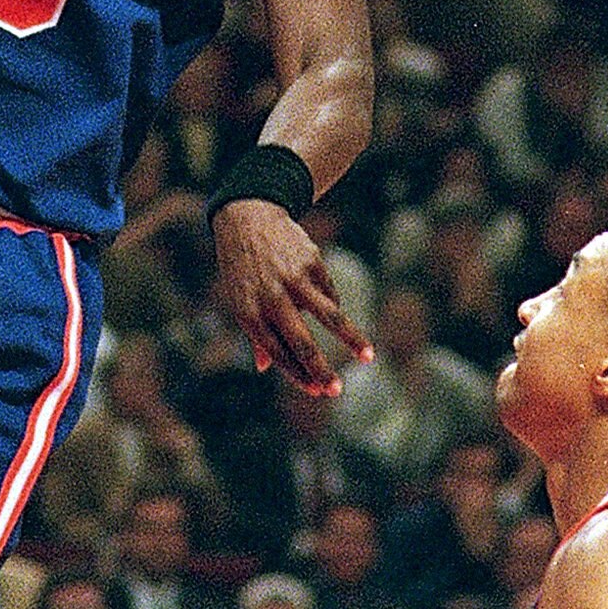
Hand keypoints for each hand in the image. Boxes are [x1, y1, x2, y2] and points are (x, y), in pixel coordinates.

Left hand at [212, 196, 371, 394]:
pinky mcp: (312, 262)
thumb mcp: (239, 300)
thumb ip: (255, 334)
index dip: (297, 374)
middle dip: (321, 370)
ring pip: (330, 316)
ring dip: (352, 339)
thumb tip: (263, 368)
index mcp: (249, 312)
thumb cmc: (242, 268)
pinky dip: (332, 305)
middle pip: (302, 342)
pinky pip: (329, 293)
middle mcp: (272, 298)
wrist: (248, 217)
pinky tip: (330, 306)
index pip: (276, 353)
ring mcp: (294, 279)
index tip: (316, 391)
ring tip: (368, 357)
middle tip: (337, 391)